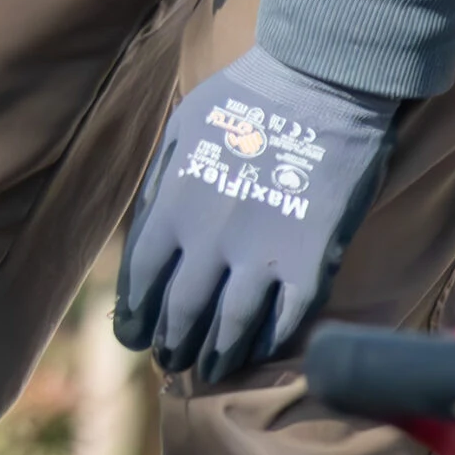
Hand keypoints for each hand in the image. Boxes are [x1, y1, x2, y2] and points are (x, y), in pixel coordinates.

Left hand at [114, 48, 398, 382]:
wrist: (318, 85)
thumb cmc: (243, 101)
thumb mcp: (180, 134)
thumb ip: (161, 186)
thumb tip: (149, 230)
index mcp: (170, 210)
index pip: (141, 282)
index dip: (136, 316)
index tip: (136, 334)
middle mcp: (207, 244)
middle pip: (181, 313)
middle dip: (172, 343)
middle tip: (171, 359)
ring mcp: (259, 258)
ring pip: (230, 329)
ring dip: (217, 355)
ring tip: (211, 369)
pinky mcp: (309, 265)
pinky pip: (285, 320)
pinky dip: (269, 342)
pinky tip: (261, 350)